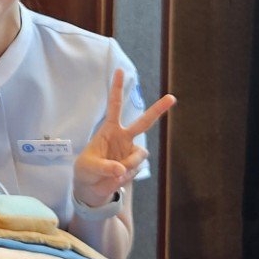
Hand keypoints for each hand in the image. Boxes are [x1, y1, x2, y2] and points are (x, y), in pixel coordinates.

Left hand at [73, 69, 174, 209]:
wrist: (91, 187)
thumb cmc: (86, 170)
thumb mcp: (88, 167)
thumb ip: (104, 167)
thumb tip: (122, 169)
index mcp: (109, 129)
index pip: (114, 105)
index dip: (116, 88)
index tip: (119, 70)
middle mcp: (124, 137)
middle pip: (144, 122)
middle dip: (158, 110)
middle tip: (172, 98)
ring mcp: (131, 151)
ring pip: (139, 155)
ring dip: (129, 164)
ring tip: (114, 173)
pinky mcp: (135, 165)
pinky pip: (136, 169)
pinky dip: (127, 175)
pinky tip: (117, 177)